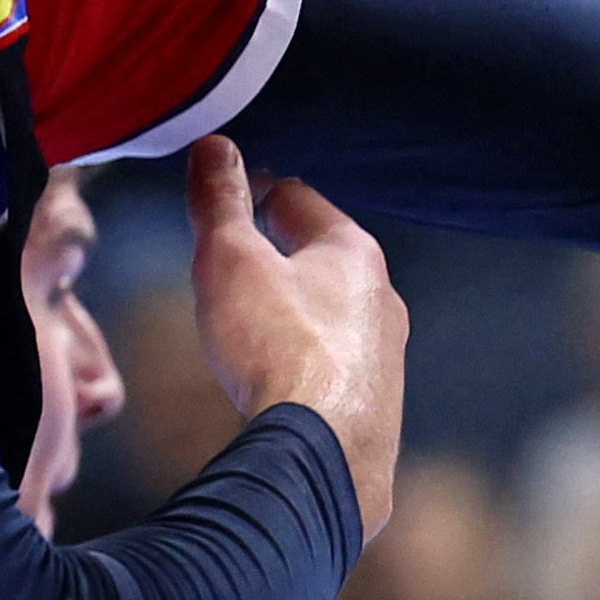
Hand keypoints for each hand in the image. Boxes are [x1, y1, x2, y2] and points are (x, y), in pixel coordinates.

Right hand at [185, 135, 408, 537]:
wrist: (323, 453)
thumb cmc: (277, 348)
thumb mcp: (230, 260)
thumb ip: (219, 202)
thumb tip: (214, 146)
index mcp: (353, 252)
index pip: (299, 199)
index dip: (257, 190)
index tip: (232, 192)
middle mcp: (382, 298)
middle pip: (322, 258)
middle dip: (280, 252)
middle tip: (237, 253)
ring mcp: (385, 354)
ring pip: (334, 314)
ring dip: (296, 309)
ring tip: (254, 317)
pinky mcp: (376, 404)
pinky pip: (335, 365)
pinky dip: (305, 359)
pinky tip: (280, 377)